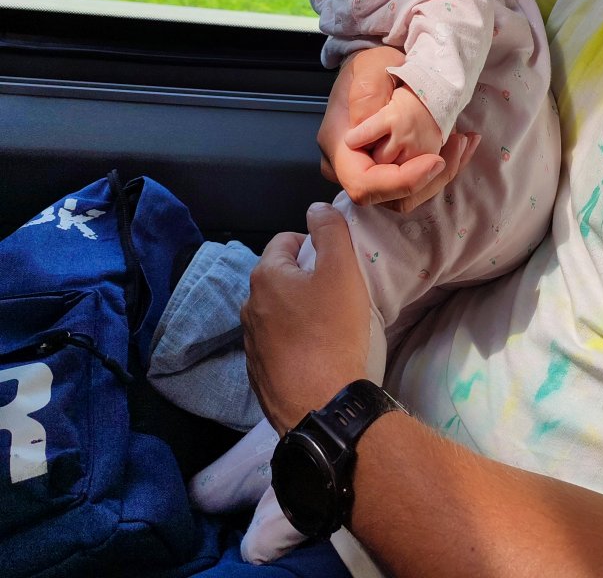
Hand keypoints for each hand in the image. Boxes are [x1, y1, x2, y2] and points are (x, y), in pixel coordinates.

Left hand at [241, 205, 369, 435]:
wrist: (323, 406)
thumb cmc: (333, 332)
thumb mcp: (341, 269)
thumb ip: (330, 229)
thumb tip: (316, 207)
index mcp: (265, 277)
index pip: (286, 241)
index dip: (314, 245)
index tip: (337, 264)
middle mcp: (249, 307)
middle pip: (280, 277)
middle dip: (306, 278)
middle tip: (337, 293)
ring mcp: (251, 344)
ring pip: (277, 312)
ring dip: (298, 311)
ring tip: (328, 326)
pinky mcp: (259, 374)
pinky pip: (277, 344)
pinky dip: (294, 342)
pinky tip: (316, 354)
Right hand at [318, 48, 479, 210]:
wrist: (377, 71)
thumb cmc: (372, 67)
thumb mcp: (370, 66)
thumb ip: (367, 93)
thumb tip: (366, 128)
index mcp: (337, 146)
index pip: (364, 185)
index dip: (402, 181)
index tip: (435, 160)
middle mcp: (351, 168)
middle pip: (392, 197)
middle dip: (431, 178)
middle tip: (460, 142)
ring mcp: (370, 174)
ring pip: (408, 197)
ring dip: (442, 175)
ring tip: (464, 141)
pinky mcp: (389, 173)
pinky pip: (416, 186)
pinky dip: (442, 171)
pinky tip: (460, 146)